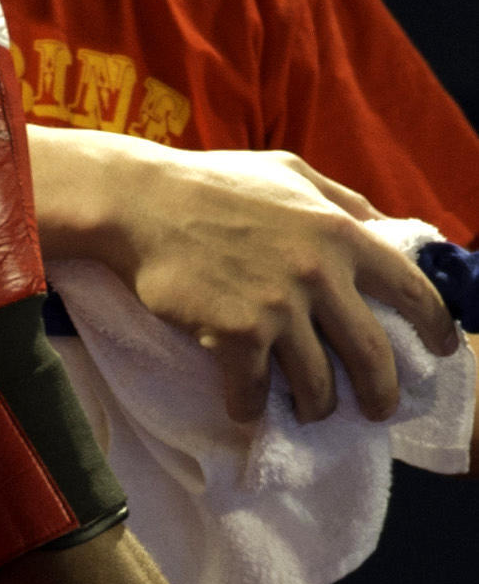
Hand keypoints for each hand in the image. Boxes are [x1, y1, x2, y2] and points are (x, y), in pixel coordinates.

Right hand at [29, 126, 461, 422]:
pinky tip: (245, 409)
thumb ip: (341, 200)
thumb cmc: (211, 183)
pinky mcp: (235, 335)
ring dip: (314, 406)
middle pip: (371, 354)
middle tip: (379, 410)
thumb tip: (381, 225)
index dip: (435, 327)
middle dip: (381, 392)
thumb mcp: (289, 173)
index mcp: (341, 234)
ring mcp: (278, 307)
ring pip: (316, 383)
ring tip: (308, 411)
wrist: (142, 205)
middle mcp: (319, 274)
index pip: (412, 290)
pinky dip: (249, 407)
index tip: (442, 351)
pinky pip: (252, 390)